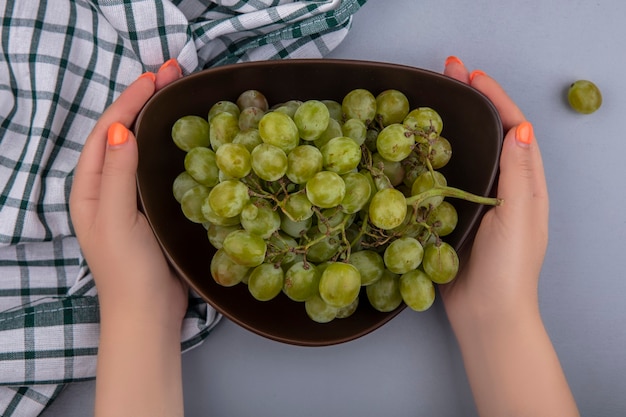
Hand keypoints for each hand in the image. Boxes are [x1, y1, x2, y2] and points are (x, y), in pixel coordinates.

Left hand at [70, 60, 185, 325]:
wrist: (147, 312)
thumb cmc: (128, 269)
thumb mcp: (117, 219)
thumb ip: (118, 174)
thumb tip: (123, 128)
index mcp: (90, 186)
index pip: (108, 131)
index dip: (129, 100)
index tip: (155, 76)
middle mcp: (106, 186)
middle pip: (123, 132)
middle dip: (144, 101)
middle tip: (172, 73)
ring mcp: (130, 196)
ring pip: (142, 147)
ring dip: (158, 118)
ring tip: (179, 94)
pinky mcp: (151, 207)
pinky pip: (158, 166)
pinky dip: (170, 145)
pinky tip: (188, 137)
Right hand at [437, 57, 577, 416]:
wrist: (487, 313)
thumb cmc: (509, 267)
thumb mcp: (519, 216)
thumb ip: (518, 173)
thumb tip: (519, 126)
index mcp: (524, 183)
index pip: (513, 128)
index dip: (494, 98)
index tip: (471, 76)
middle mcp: (501, 187)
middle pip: (487, 135)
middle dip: (469, 103)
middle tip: (446, 75)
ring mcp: (476, 201)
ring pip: (462, 154)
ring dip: (448, 126)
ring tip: (427, 102)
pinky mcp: (452, 216)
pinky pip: (440, 180)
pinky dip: (428, 159)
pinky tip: (410, 150)